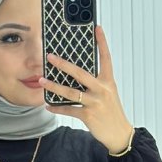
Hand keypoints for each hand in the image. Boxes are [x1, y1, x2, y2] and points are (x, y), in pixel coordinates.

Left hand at [39, 24, 134, 153]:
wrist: (119, 134)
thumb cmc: (112, 112)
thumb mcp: (108, 94)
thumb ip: (96, 84)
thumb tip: (77, 75)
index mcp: (108, 82)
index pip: (106, 58)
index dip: (102, 42)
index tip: (97, 27)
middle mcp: (102, 90)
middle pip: (80, 73)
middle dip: (63, 64)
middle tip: (50, 57)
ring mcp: (95, 103)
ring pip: (70, 92)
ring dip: (54, 86)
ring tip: (42, 81)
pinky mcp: (88, 116)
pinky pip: (69, 110)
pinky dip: (57, 108)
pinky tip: (48, 105)